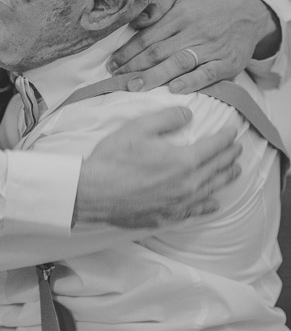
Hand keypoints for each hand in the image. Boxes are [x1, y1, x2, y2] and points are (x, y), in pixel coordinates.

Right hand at [74, 106, 241, 227]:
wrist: (93, 193)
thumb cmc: (113, 159)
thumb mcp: (139, 128)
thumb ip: (168, 118)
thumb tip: (188, 114)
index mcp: (184, 160)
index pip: (214, 146)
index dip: (226, 137)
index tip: (232, 132)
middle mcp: (188, 184)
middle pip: (217, 168)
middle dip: (230, 156)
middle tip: (237, 148)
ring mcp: (179, 203)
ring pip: (212, 190)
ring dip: (226, 178)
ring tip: (235, 171)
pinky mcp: (168, 216)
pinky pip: (196, 210)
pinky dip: (209, 205)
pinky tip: (214, 203)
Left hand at [106, 0, 278, 93]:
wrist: (249, 12)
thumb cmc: (208, 8)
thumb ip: (157, 8)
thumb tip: (134, 22)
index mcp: (180, 15)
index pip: (148, 36)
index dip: (128, 51)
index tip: (112, 63)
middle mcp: (194, 31)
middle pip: (159, 51)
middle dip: (134, 66)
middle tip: (115, 79)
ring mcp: (211, 48)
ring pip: (179, 62)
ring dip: (155, 76)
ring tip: (135, 86)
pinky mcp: (227, 62)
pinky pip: (207, 73)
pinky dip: (191, 82)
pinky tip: (174, 89)